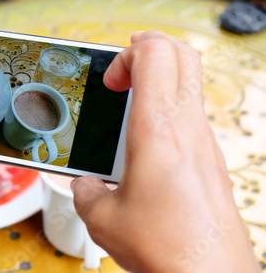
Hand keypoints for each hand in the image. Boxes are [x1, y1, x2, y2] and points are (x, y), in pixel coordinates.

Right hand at [71, 31, 259, 272]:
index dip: (127, 53)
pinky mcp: (211, 160)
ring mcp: (205, 142)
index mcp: (158, 129)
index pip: (155, 53)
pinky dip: (166, 112)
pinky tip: (143, 145)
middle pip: (181, 54)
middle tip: (124, 69)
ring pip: (189, 83)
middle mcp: (188, 127)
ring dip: (158, 82)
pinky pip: (190, 115)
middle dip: (148, 49)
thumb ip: (87, 190)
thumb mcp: (102, 217)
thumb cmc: (167, 247)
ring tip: (128, 108)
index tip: (110, 81)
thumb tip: (88, 185)